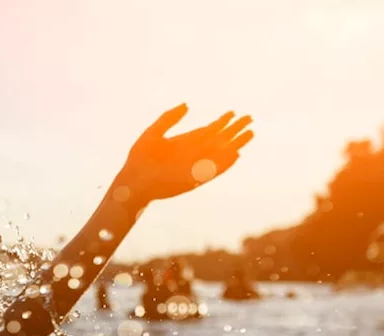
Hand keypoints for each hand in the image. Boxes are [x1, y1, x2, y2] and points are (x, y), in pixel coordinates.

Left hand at [118, 104, 252, 201]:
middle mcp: (193, 153)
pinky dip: (225, 163)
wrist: (133, 182)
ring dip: (235, 143)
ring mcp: (195, 166)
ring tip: (250, 133)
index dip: (221, 121)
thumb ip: (169, 118)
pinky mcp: (195, 179)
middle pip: (218, 139)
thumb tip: (186, 105)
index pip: (208, 130)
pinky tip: (236, 154)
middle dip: (234, 129)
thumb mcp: (153, 133)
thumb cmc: (139, 159)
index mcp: (184, 142)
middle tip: (249, 118)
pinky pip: (214, 170)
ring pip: (220, 153)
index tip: (232, 112)